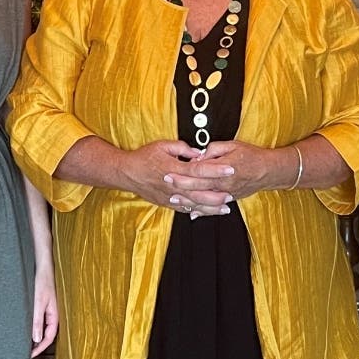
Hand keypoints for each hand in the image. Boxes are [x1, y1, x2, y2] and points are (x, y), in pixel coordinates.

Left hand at [30, 261, 58, 357]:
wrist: (43, 267)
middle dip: (38, 346)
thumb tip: (36, 339)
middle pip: (47, 335)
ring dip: (36, 337)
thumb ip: (37, 321)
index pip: (48, 338)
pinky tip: (27, 330)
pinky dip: (35, 328)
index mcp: (54, 316)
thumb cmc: (43, 283)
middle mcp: (53, 315)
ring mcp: (49, 311)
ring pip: (44, 329)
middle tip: (27, 353)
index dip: (40, 348)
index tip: (30, 355)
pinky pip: (41, 321)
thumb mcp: (38, 303)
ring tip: (25, 344)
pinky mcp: (44, 306)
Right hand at [117, 140, 232, 216]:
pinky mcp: (167, 203)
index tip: (229, 168)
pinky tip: (208, 212)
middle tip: (231, 193)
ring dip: (210, 207)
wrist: (127, 173)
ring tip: (225, 208)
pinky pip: (185, 209)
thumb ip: (182, 148)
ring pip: (193, 204)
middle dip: (217, 194)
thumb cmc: (144, 158)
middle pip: (199, 192)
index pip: (198, 170)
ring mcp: (170, 196)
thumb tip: (198, 153)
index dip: (215, 170)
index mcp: (173, 168)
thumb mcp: (162, 145)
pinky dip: (198, 211)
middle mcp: (173, 184)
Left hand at [167, 140, 291, 202]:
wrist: (268, 171)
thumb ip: (214, 149)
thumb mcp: (233, 145)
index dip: (183, 172)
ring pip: (204, 200)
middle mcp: (224, 184)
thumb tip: (199, 155)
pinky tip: (192, 213)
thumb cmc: (251, 156)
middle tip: (165, 184)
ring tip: (173, 199)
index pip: (199, 171)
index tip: (169, 171)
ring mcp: (227, 193)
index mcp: (223, 168)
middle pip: (198, 186)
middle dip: (180, 185)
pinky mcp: (230, 199)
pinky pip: (214, 207)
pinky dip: (203, 211)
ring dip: (188, 200)